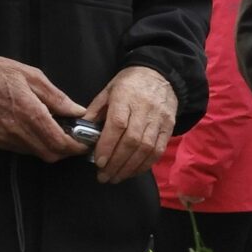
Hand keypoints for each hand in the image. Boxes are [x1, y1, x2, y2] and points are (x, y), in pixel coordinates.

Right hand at [0, 54, 79, 160]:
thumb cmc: (1, 74)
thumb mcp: (34, 77)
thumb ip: (58, 97)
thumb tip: (78, 111)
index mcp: (31, 113)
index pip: (59, 142)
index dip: (75, 146)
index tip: (84, 143)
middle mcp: (18, 131)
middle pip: (50, 154)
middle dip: (66, 151)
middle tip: (74, 140)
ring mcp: (6, 139)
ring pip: (37, 154)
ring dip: (51, 149)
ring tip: (57, 134)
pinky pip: (22, 150)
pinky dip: (35, 145)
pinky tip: (37, 132)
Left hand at [82, 66, 178, 183]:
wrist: (160, 74)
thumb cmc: (130, 83)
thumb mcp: (108, 90)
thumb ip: (96, 111)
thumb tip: (82, 133)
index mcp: (126, 97)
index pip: (118, 125)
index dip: (108, 146)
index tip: (99, 162)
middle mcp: (145, 109)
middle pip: (132, 141)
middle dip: (117, 163)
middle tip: (104, 176)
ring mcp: (159, 119)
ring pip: (146, 149)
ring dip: (130, 167)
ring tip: (116, 177)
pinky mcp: (169, 127)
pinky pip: (158, 150)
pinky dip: (145, 164)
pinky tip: (133, 171)